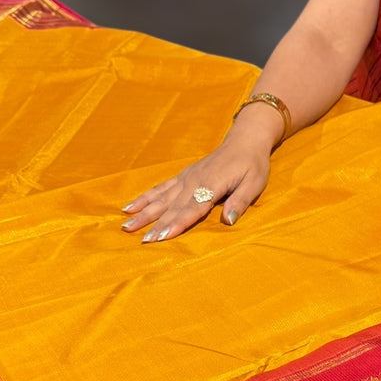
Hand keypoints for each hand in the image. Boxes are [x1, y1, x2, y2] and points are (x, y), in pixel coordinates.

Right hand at [122, 135, 271, 242]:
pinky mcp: (182, 176)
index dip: (177, 223)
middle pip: (172, 207)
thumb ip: (240, 202)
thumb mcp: (254, 183)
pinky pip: (160, 188)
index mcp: (212, 184)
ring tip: (126, 226)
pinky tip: (130, 207)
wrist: (244, 140)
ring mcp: (185, 178)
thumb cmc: (252, 165)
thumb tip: (228, 221)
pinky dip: (144, 198)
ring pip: (161, 198)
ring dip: (144, 213)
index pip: (192, 208)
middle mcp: (194, 181)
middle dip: (156, 224)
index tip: (162, 236)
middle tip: (141, 239)